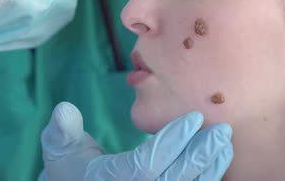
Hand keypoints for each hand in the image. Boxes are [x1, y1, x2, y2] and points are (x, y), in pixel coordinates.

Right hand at [39, 102, 233, 180]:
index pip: (146, 165)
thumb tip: (64, 110)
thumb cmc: (69, 167)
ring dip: (210, 168)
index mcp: (109, 180)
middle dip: (199, 156)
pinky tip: (219, 159)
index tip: (192, 118)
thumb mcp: (59, 149)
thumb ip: (62, 131)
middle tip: (221, 131)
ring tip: (225, 143)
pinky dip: (207, 178)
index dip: (170, 142)